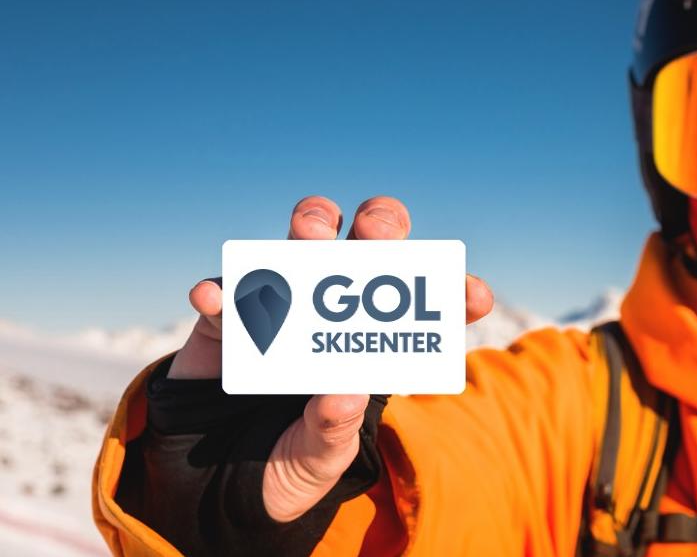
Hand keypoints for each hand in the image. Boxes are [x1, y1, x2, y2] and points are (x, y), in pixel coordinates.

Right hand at [167, 195, 493, 521]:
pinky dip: (219, 289)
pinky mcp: (227, 318)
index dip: (455, 294)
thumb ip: (330, 431)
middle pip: (371, 248)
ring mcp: (283, 305)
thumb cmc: (287, 462)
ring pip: (304, 242)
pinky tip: (213, 295)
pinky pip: (225, 291)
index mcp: (377, 348)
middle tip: (376, 233)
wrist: (214, 481)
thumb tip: (340, 395)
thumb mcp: (317, 459)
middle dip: (381, 227)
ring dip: (310, 225)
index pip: (427, 311)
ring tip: (309, 233)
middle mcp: (337, 313)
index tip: (474, 296)